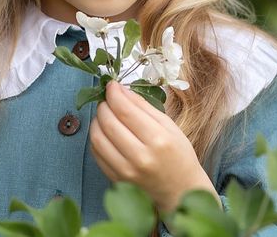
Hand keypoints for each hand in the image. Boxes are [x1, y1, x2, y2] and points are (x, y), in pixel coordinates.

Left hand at [89, 80, 219, 213]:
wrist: (180, 191)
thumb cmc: (178, 155)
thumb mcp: (169, 126)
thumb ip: (144, 106)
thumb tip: (120, 90)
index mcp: (158, 140)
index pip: (125, 110)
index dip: (114, 94)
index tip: (111, 85)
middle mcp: (140, 157)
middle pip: (108, 123)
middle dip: (104, 105)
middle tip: (107, 100)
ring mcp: (126, 171)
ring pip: (97, 138)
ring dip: (96, 121)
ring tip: (105, 115)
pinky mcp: (116, 180)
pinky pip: (96, 154)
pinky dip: (96, 138)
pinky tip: (105, 133)